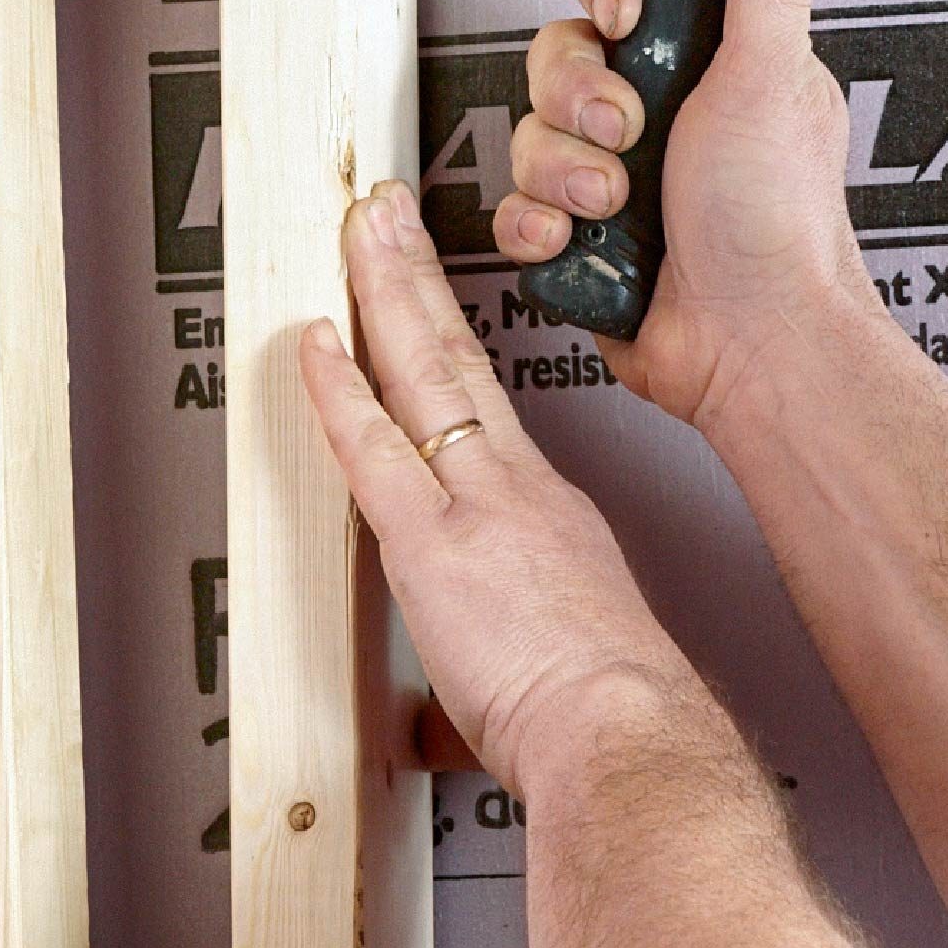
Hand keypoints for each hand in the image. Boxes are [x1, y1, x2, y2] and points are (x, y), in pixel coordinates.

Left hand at [299, 184, 699, 798]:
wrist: (632, 737)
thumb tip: (447, 716)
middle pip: (453, 355)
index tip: (426, 294)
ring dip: (384, 290)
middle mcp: (516, 488)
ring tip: (361, 228)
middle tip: (387, 211)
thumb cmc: (615, 719)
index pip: (482, 404)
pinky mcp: (433, 542)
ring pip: (421, 369)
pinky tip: (314, 341)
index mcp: (550, 512)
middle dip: (415, 274)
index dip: (447, 338)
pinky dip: (337, 388)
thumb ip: (497, 663)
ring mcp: (476, 505)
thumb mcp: (563, 662)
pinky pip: (372, 445)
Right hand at [492, 0, 877, 431]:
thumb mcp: (772, 74)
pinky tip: (578, 241)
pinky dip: (538, 226)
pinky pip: (513, 205)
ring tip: (617, 202)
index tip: (621, 15)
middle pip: (559, 51)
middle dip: (578, 92)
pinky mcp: (577, 234)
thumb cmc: (777, 222)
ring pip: (530, 130)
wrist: (752, 347)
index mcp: (706, 57)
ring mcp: (612, 172)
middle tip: (628, 127)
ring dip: (564, 168)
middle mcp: (655, 108)